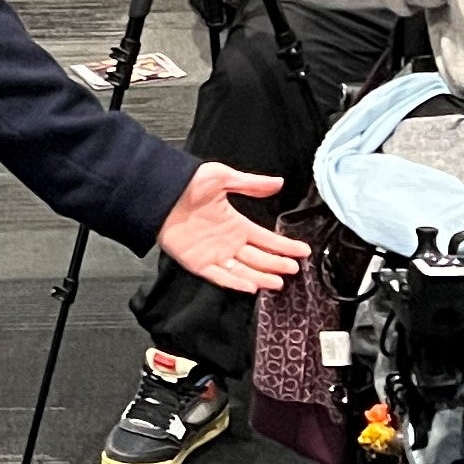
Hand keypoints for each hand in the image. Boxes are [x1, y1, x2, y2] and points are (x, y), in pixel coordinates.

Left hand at [156, 162, 308, 294]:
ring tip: (279, 282)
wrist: (161, 193)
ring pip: (243, 270)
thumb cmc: (189, 182)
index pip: (266, 238)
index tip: (302, 250)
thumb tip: (279, 182)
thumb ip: (251, 184)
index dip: (284, 245)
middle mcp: (228, 241)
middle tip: (294, 269)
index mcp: (235, 223)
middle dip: (277, 264)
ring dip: (261, 276)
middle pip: (258, 257)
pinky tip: (251, 286)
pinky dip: (235, 282)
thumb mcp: (223, 178)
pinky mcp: (198, 263)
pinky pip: (220, 276)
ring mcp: (214, 254)